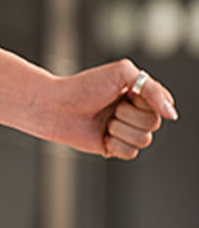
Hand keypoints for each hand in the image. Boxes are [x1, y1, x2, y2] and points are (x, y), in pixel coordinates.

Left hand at [51, 59, 177, 159]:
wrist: (56, 106)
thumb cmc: (84, 86)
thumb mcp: (122, 74)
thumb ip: (153, 89)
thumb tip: (171, 113)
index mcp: (139, 93)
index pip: (162, 104)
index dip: (147, 101)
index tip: (128, 94)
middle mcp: (134, 112)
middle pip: (154, 123)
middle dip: (130, 115)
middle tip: (112, 107)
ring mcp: (125, 130)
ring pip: (144, 140)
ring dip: (121, 129)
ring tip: (105, 120)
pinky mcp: (115, 147)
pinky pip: (130, 153)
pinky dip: (115, 143)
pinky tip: (102, 135)